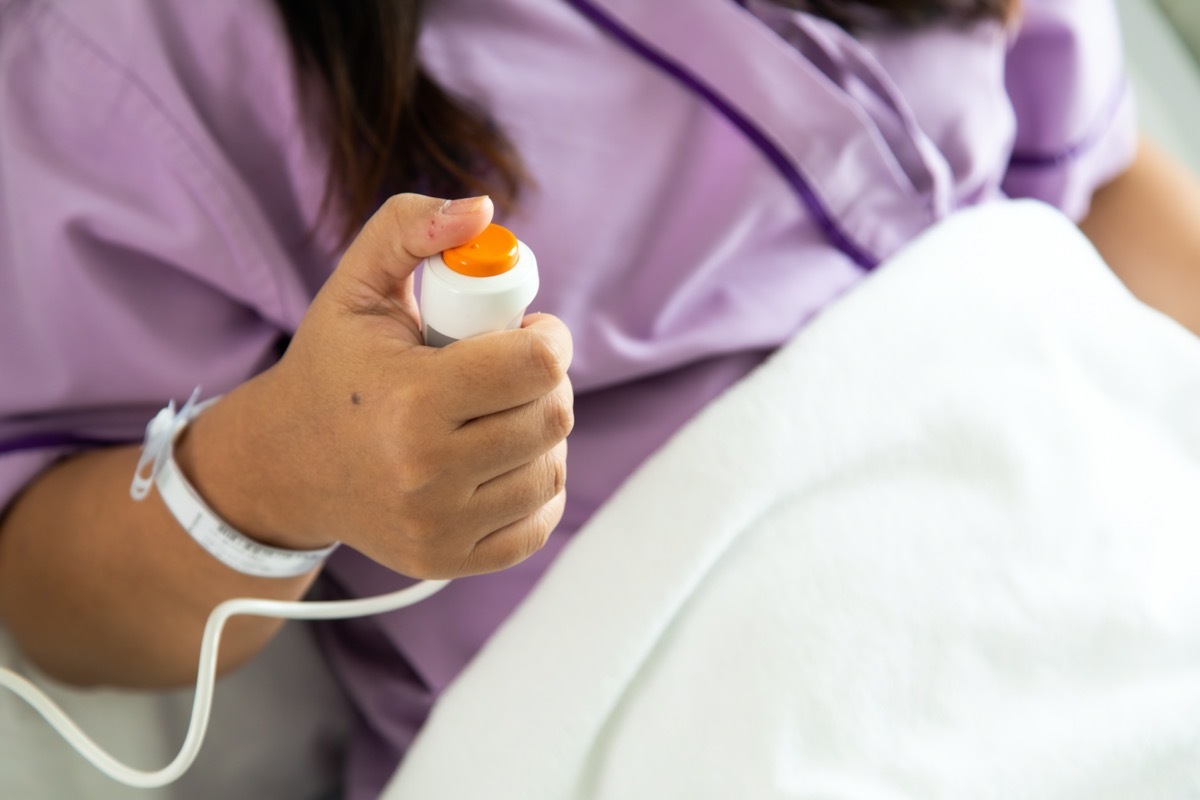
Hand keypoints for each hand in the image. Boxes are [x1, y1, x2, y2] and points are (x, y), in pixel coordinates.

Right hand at [247, 194, 572, 577]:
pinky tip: (501, 460)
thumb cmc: (333, 368)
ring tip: (500, 414)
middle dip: (547, 382)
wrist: (286, 465)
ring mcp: (440, 528)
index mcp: (411, 402)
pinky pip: (539, 522)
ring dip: (542, 433)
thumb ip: (410, 228)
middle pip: (554, 416)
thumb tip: (482, 210)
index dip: (548, 338)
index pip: (537, 366)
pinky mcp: (450, 561)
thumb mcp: (356, 285)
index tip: (528, 332)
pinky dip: (534, 485)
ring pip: (552, 468)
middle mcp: (427, 475)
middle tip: (513, 370)